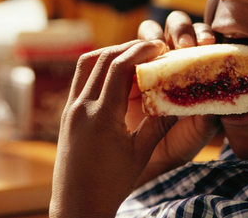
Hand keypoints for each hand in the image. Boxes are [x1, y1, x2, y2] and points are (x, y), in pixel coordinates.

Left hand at [50, 40, 176, 217]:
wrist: (76, 206)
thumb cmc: (111, 184)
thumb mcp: (140, 153)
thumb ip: (158, 122)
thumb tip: (180, 99)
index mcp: (101, 116)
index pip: (119, 67)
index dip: (141, 51)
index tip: (160, 46)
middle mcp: (81, 107)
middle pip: (103, 58)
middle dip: (129, 47)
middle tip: (153, 47)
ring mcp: (70, 108)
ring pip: (87, 63)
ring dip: (112, 53)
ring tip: (135, 55)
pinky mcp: (66, 112)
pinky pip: (81, 77)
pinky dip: (100, 67)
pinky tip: (118, 74)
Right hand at [132, 12, 220, 186]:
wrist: (137, 164)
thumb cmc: (172, 145)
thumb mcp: (193, 135)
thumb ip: (206, 121)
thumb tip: (216, 104)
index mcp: (193, 66)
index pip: (202, 39)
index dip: (204, 34)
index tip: (208, 43)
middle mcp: (170, 58)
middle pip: (177, 25)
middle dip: (182, 29)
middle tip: (185, 46)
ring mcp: (144, 62)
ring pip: (149, 32)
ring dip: (155, 34)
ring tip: (162, 48)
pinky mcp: (120, 69)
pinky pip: (123, 51)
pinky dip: (128, 50)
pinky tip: (135, 62)